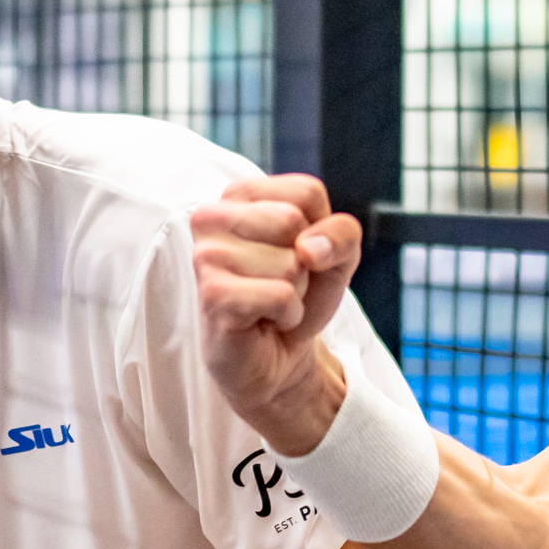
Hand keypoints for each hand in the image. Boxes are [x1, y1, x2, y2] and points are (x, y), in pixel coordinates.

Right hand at [189, 177, 361, 452]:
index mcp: (239, 194)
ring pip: (290, 262)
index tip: (296, 253)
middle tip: (281, 281)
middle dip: (305, 261)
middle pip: (294, 221)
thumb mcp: (337, 255)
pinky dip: (288, 313)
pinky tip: (265, 319)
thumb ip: (342, 233)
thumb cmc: (298, 294)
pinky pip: (281, 296)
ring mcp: (207, 256)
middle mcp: (212, 217)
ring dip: (294, 291)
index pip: (306, 192)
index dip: (319, 230)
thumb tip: (308, 248)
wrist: (278, 355)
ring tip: (269, 301)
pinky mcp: (212, 295)